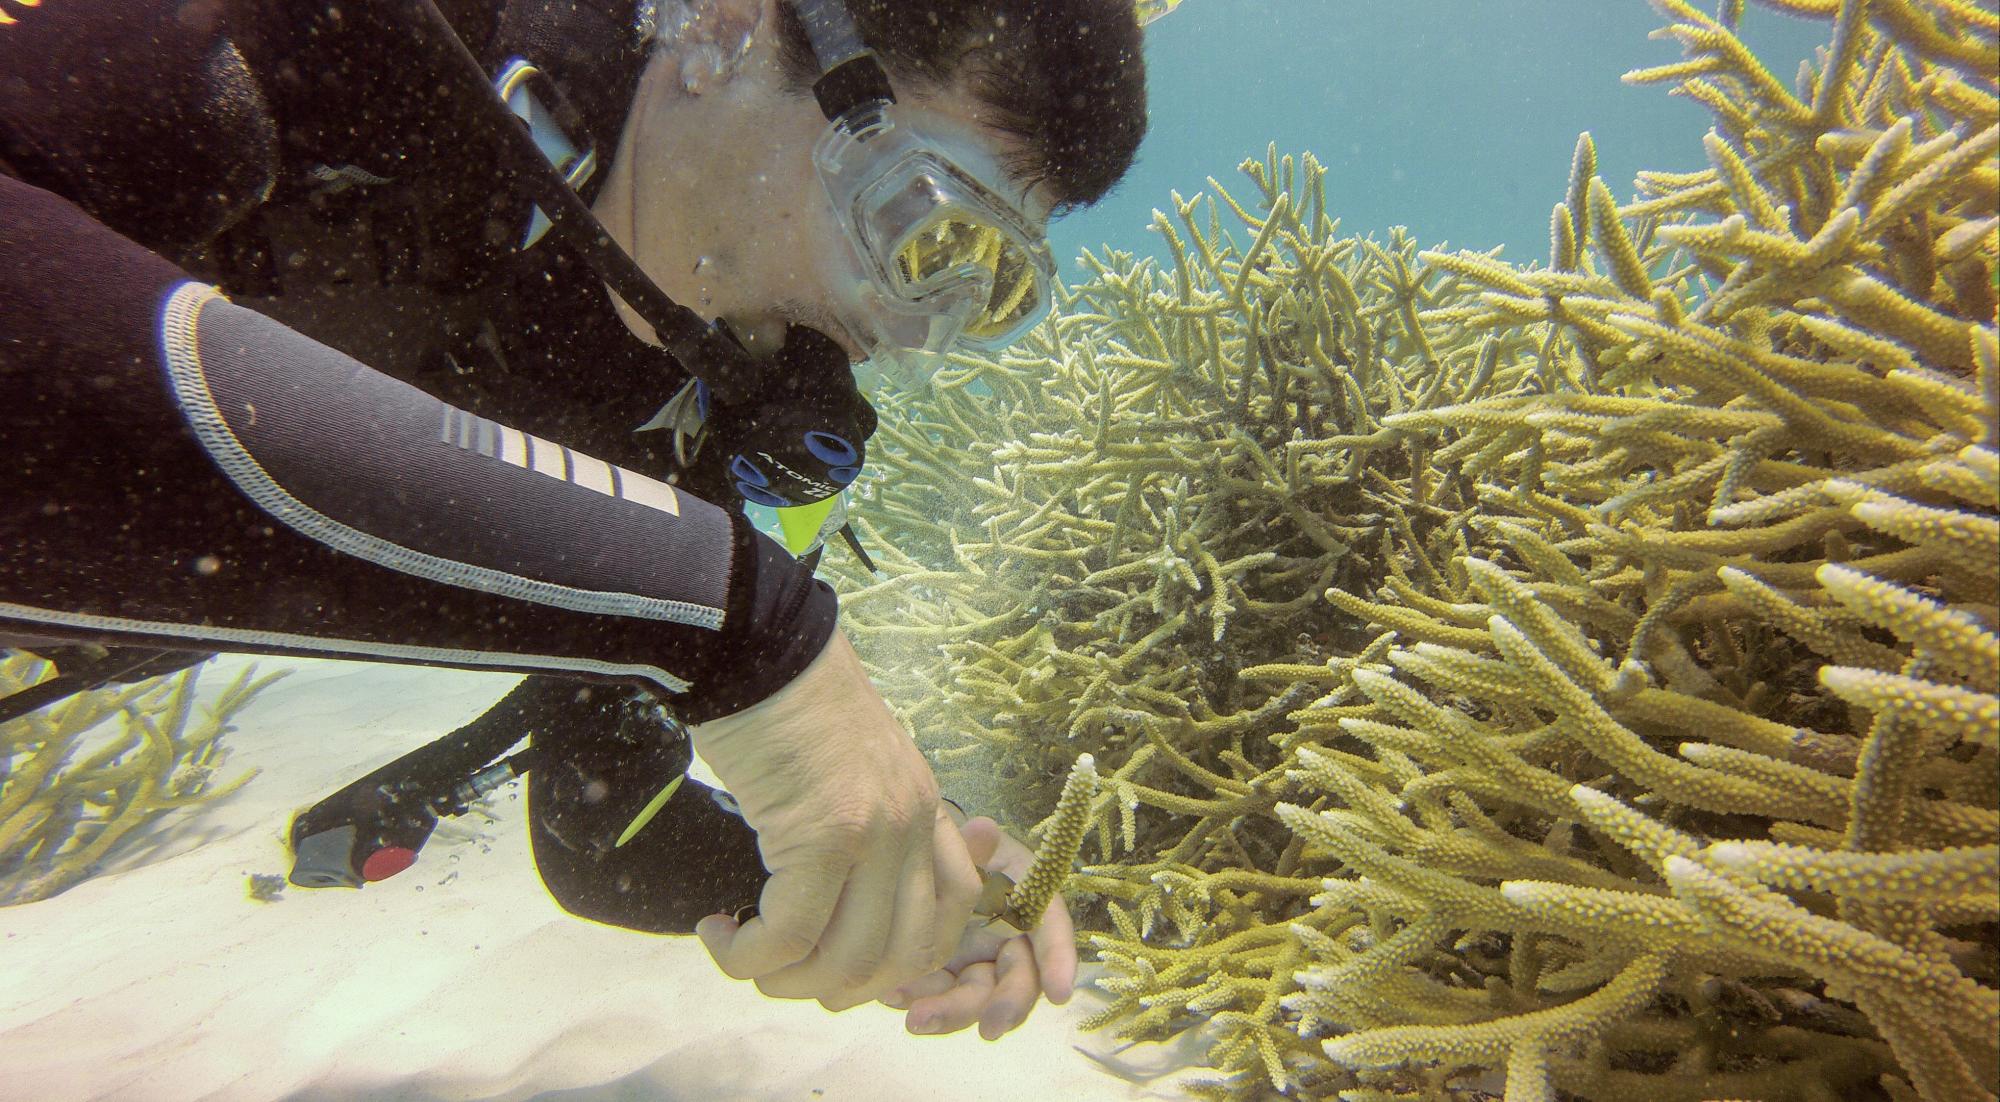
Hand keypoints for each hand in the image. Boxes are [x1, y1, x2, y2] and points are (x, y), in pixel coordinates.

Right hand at [686, 632, 981, 1010]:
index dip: (895, 963)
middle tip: (779, 972)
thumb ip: (862, 828)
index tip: (835, 960)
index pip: (949, 918)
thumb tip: (831, 906)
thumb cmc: (785, 704)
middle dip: (835, 989)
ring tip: (741, 956)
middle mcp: (913, 826)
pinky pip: (789, 935)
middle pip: (900, 956)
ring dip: (785, 980)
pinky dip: (748, 955)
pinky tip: (717, 931)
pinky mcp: (820, 835)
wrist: (755, 645)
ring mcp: (873, 833)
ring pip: (846, 959)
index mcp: (926, 809)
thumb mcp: (850, 769)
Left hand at [879, 816, 1077, 1039]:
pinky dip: (916, 1000)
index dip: (1059, 960)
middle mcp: (1006, 941)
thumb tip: (985, 830)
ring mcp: (974, 965)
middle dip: (1006, 1007)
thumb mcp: (966, 840)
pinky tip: (892, 995)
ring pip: (975, 1001)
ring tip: (918, 1019)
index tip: (1060, 993)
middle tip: (989, 1030)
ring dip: (952, 1015)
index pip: (1052, 931)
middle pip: (1017, 980)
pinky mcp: (941, 981)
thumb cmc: (953, 848)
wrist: (916, 861)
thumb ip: (974, 846)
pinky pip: (934, 998)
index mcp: (1025, 904)